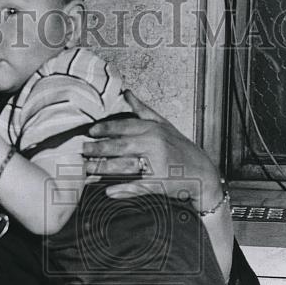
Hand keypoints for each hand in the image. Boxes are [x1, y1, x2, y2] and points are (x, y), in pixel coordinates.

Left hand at [82, 90, 223, 210]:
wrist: (203, 173)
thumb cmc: (181, 148)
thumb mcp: (164, 125)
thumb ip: (143, 110)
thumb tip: (127, 92)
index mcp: (154, 129)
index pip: (125, 126)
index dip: (106, 129)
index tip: (90, 131)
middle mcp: (155, 144)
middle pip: (121, 146)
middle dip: (99, 148)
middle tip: (82, 151)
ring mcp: (157, 164)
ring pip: (125, 165)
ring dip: (104, 168)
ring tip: (87, 169)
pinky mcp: (160, 182)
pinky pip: (138, 186)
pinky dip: (123, 190)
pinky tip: (108, 191)